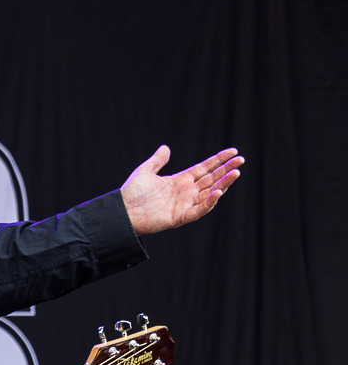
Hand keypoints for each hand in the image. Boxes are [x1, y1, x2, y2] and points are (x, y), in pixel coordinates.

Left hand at [120, 145, 242, 235]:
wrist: (122, 212)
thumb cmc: (132, 193)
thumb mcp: (145, 172)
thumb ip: (157, 160)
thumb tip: (166, 147)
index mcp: (180, 181)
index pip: (205, 168)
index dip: (219, 161)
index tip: (233, 152)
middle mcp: (186, 192)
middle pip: (212, 179)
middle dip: (226, 170)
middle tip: (241, 160)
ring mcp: (185, 204)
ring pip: (210, 193)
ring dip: (224, 184)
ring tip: (236, 173)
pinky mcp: (181, 217)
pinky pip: (200, 209)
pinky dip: (210, 202)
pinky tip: (218, 191)